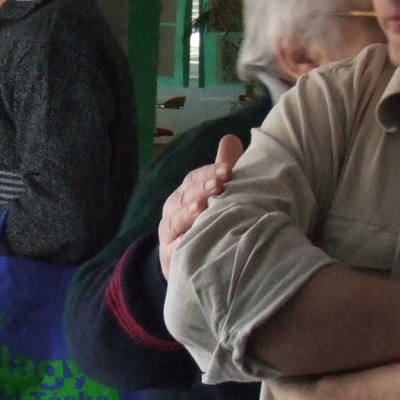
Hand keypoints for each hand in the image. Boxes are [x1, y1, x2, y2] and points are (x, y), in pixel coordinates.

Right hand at [159, 136, 242, 277]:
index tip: (227, 171)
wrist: (186, 261)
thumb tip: (230, 138)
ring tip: (201, 208)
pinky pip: (173, 250)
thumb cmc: (204, 222)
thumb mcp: (213, 194)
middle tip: (217, 185)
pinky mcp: (169, 258)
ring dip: (187, 214)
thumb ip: (221, 169)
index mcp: (185, 193)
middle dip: (200, 190)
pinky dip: (180, 244)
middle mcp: (174, 211)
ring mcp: (169, 235)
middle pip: (184, 197)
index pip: (194, 179)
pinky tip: (189, 240)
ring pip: (175, 222)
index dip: (209, 173)